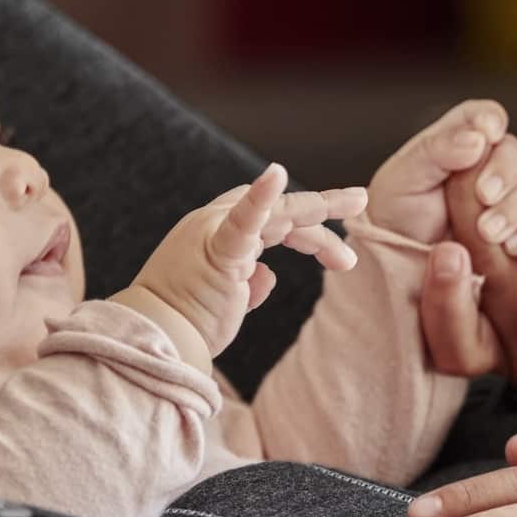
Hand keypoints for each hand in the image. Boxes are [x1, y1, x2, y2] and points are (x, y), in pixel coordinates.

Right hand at [115, 163, 364, 360]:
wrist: (155, 341)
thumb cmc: (185, 326)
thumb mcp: (225, 301)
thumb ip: (248, 284)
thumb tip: (267, 277)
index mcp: (216, 237)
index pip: (266, 220)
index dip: (302, 225)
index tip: (332, 236)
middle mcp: (215, 225)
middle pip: (280, 209)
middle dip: (322, 206)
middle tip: (361, 201)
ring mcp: (216, 234)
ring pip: (279, 211)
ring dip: (322, 206)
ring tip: (358, 202)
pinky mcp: (218, 251)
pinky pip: (242, 220)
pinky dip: (261, 198)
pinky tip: (277, 175)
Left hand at [365, 99, 516, 252]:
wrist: (400, 268)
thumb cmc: (396, 217)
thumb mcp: (402, 178)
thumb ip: (436, 150)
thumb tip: (478, 138)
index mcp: (457, 142)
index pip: (484, 117)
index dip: (491, 120)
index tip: (489, 133)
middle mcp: (486, 167)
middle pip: (514, 154)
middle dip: (504, 174)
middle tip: (484, 196)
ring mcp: (505, 199)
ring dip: (514, 211)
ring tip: (487, 233)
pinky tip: (508, 246)